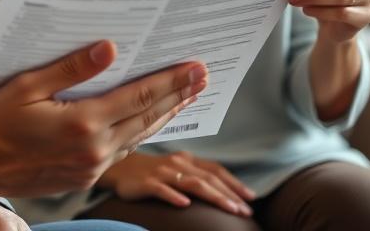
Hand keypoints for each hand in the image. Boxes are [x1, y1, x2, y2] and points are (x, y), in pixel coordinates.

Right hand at [0, 40, 206, 211]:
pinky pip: (124, 150)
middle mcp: (95, 149)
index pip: (139, 97)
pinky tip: (150, 120)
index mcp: (83, 123)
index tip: (195, 67)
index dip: (171, 81)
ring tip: (187, 96)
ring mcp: (92, 166)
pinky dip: (143, 131)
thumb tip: (110, 48)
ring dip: (166, 114)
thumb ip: (72, 68)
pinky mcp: (86, 176)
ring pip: (141, 136)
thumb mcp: (28, 86)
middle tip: (203, 76)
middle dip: (179, 95)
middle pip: (149, 117)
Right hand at [99, 151, 254, 216]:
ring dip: (213, 196)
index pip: (215, 169)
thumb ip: (194, 174)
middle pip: (207, 178)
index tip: (251, 197)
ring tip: (229, 208)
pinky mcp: (145, 183)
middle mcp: (176, 163)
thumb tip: (221, 188)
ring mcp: (161, 173)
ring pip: (191, 183)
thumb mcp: (174, 168)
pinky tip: (185, 205)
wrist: (117, 167)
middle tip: (245, 210)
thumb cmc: (150, 170)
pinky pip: (161, 190)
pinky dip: (174, 196)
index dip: (234, 182)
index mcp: (186, 159)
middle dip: (229, 194)